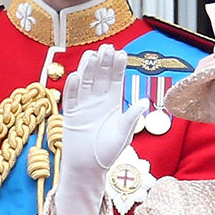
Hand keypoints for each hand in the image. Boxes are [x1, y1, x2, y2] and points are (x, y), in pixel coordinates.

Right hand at [62, 45, 149, 175]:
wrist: (88, 167)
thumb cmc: (108, 152)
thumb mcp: (124, 133)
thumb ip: (132, 117)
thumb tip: (144, 102)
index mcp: (112, 103)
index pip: (115, 80)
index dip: (117, 67)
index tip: (121, 53)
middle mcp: (98, 101)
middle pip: (100, 76)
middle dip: (103, 62)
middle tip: (107, 48)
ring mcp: (83, 106)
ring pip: (85, 82)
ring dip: (88, 69)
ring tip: (92, 55)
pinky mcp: (70, 114)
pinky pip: (71, 98)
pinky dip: (73, 87)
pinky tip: (76, 76)